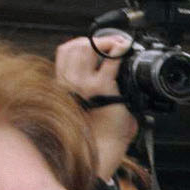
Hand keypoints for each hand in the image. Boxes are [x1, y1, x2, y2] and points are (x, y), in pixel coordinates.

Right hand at [54, 34, 137, 178]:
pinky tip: (126, 49)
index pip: (65, 52)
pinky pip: (110, 60)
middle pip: (75, 45)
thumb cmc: (99, 134)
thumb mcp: (92, 109)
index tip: (97, 43)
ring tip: (121, 45)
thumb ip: (98, 93)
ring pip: (88, 47)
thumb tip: (123, 86)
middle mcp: (69, 82)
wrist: (101, 150)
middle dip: (95, 39)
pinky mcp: (102, 88)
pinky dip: (120, 50)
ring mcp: (83, 84)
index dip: (81, 42)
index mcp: (63, 85)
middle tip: (114, 43)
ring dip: (107, 41)